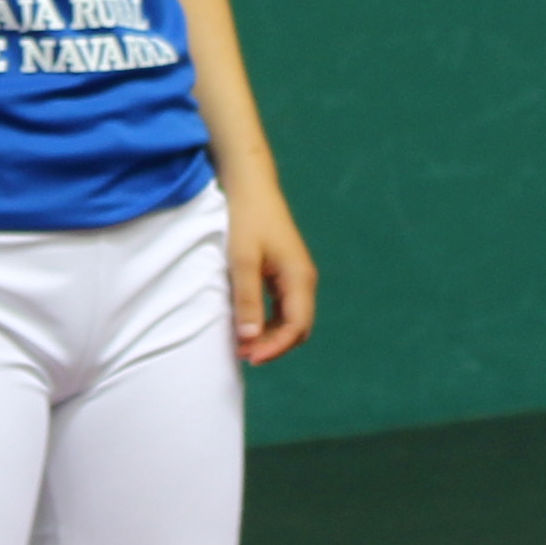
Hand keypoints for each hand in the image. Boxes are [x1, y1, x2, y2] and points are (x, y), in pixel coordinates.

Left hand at [225, 177, 318, 365]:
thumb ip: (247, 298)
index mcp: (300, 278)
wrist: (251, 187)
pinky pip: (281, 309)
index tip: (250, 357)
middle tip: (242, 355)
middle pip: (297, 328)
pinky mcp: (284, 274)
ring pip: (289, 320)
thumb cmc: (247, 220)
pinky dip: (267, 322)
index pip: (296, 326)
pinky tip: (245, 326)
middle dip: (273, 346)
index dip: (276, 347)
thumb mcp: (242, 260)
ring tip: (241, 346)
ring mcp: (295, 278)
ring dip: (269, 336)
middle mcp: (303, 281)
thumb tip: (249, 338)